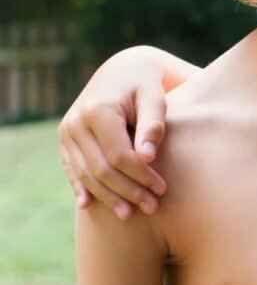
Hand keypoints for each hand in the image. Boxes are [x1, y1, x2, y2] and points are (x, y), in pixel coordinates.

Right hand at [58, 47, 169, 218]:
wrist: (123, 69)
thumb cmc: (146, 84)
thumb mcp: (155, 97)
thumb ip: (152, 125)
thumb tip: (147, 158)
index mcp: (99, 110)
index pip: (119, 155)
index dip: (141, 176)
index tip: (162, 189)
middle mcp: (77, 121)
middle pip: (101, 169)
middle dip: (127, 191)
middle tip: (152, 208)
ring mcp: (68, 131)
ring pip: (85, 173)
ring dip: (107, 197)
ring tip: (129, 215)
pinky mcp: (66, 137)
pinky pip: (72, 168)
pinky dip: (80, 187)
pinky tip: (88, 206)